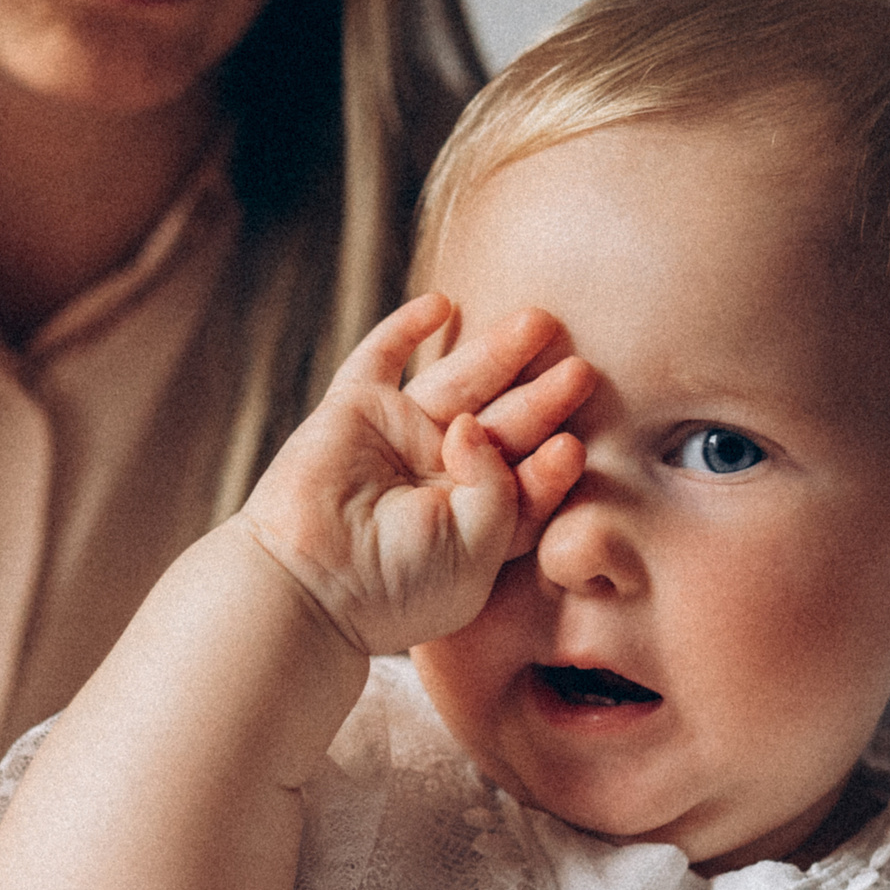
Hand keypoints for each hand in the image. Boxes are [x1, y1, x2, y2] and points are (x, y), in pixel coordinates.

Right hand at [241, 292, 591, 656]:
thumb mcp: (476, 548)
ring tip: (541, 323)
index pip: (525, 481)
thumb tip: (472, 423)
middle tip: (580, 369)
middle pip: (503, 424)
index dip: (552, 464)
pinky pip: (383, 358)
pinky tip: (442, 304)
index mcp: (474, 522)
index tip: (571, 447)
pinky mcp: (354, 412)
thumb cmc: (396, 585)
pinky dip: (408, 328)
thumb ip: (499, 485)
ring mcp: (397, 440)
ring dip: (498, 352)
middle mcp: (440, 477)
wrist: (309, 585)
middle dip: (541, 398)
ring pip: (459, 382)